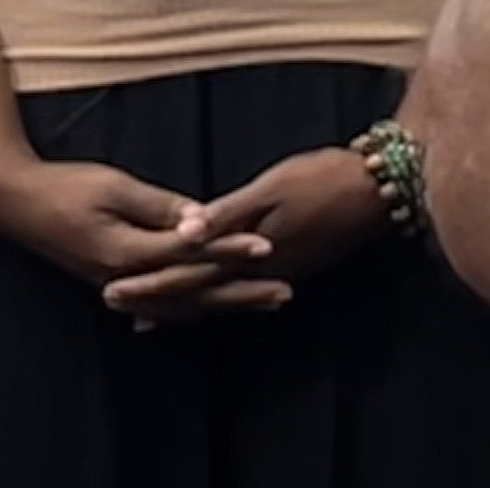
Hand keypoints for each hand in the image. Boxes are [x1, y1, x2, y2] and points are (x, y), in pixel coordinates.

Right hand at [0, 158, 282, 320]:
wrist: (14, 203)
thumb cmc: (65, 186)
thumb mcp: (115, 186)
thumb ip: (159, 207)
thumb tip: (201, 219)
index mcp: (127, 252)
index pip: (191, 255)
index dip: (231, 250)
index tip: (268, 246)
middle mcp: (125, 278)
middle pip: (193, 292)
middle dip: (241, 293)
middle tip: (286, 292)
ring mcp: (116, 284)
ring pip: (180, 305)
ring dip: (223, 305)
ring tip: (262, 302)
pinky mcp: (111, 281)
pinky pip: (158, 306)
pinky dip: (188, 309)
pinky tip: (207, 311)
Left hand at [98, 149, 389, 325]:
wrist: (379, 187)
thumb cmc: (324, 177)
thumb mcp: (272, 187)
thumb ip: (227, 214)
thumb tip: (183, 233)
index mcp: (251, 254)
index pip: (188, 275)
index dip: (148, 283)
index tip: (110, 289)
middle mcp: (261, 273)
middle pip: (198, 293)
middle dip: (155, 298)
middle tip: (113, 302)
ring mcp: (278, 271)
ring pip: (217, 295)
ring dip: (180, 302)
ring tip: (145, 312)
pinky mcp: (291, 263)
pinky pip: (237, 287)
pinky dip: (211, 293)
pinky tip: (204, 292)